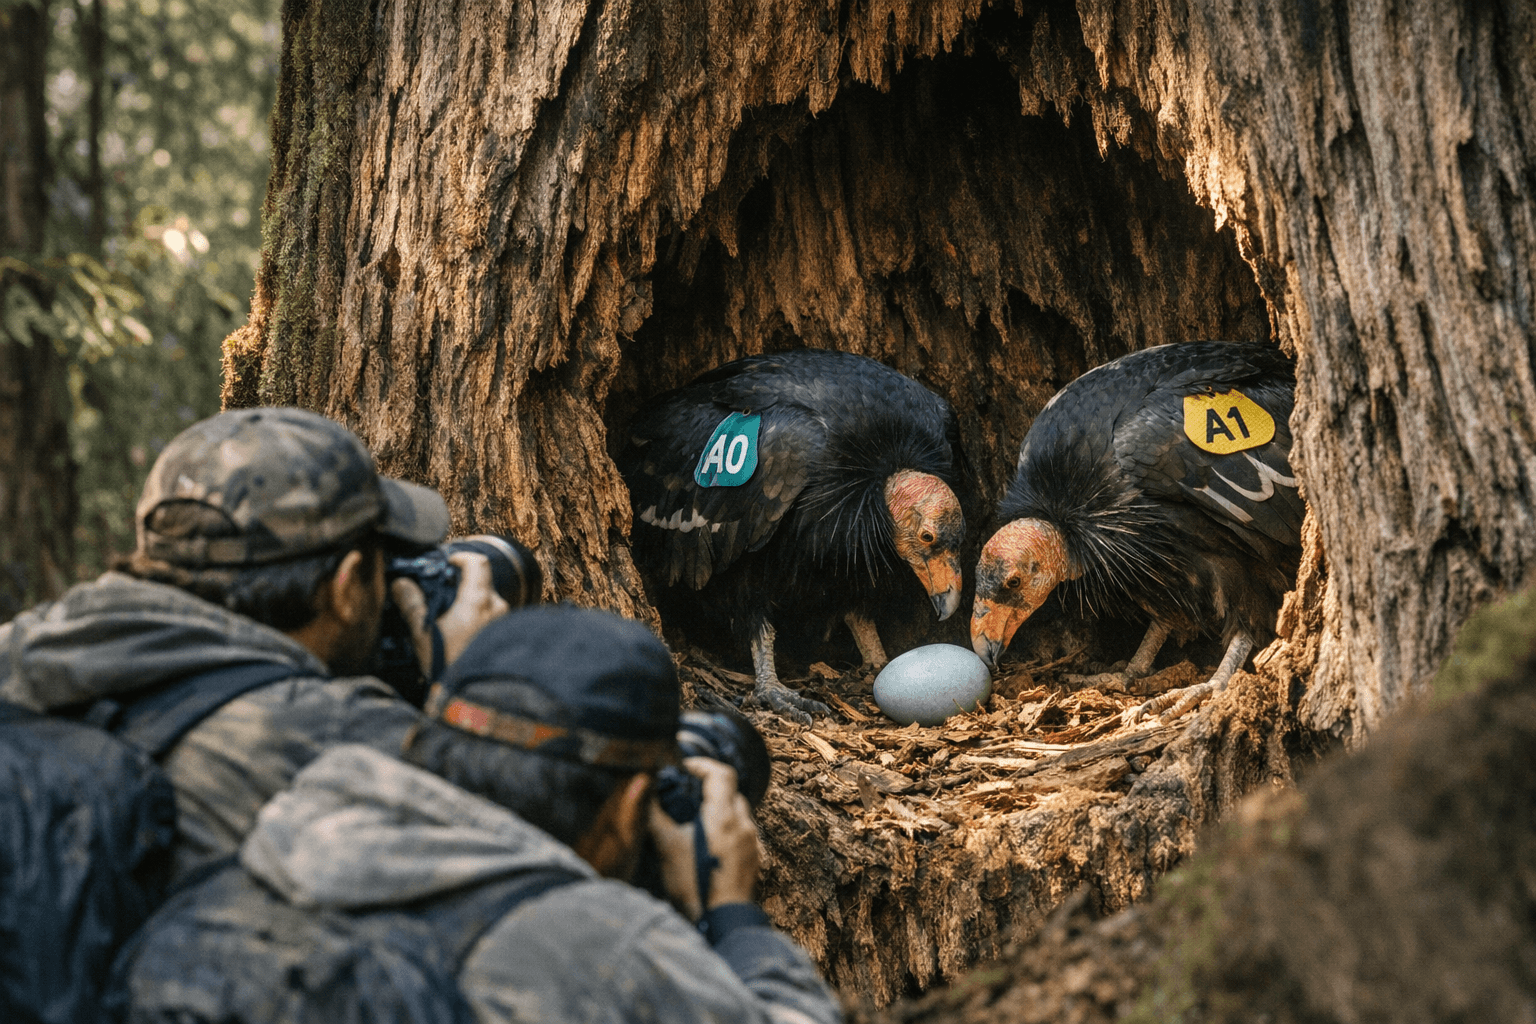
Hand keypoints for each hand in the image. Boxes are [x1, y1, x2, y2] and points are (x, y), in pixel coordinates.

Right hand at [388, 551, 509, 676]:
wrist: (471, 699)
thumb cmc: (447, 666)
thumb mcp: (422, 634)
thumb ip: (411, 604)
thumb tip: (401, 583)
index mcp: (478, 601)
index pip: (477, 562)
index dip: (461, 557)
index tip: (447, 563)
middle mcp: (497, 608)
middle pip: (482, 581)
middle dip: (462, 583)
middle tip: (442, 592)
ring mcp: (505, 622)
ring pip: (487, 600)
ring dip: (469, 602)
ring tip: (449, 616)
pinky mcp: (506, 636)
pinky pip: (492, 617)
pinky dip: (477, 617)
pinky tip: (461, 632)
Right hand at [646, 757, 760, 920]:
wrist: (721, 921)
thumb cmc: (695, 884)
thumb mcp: (667, 848)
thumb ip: (654, 817)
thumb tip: (641, 793)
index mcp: (724, 815)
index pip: (721, 773)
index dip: (702, 765)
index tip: (684, 767)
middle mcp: (743, 824)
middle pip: (731, 791)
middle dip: (710, 788)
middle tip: (686, 792)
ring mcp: (752, 843)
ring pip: (738, 812)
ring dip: (719, 809)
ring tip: (694, 820)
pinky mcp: (753, 859)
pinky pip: (742, 832)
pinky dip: (727, 828)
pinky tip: (707, 844)